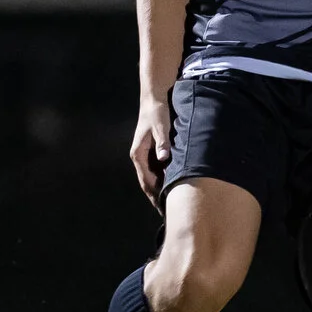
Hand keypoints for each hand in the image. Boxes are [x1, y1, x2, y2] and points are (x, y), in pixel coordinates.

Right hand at [129, 91, 173, 209]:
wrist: (154, 99)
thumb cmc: (157, 112)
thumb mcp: (161, 126)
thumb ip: (162, 142)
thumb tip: (163, 158)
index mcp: (139, 154)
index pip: (146, 181)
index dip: (154, 195)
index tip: (162, 207)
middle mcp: (139, 156)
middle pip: (147, 182)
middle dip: (156, 197)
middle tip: (167, 212)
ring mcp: (145, 154)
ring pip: (152, 177)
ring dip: (159, 189)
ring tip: (170, 203)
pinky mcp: (152, 150)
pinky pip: (156, 170)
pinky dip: (162, 179)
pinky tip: (172, 185)